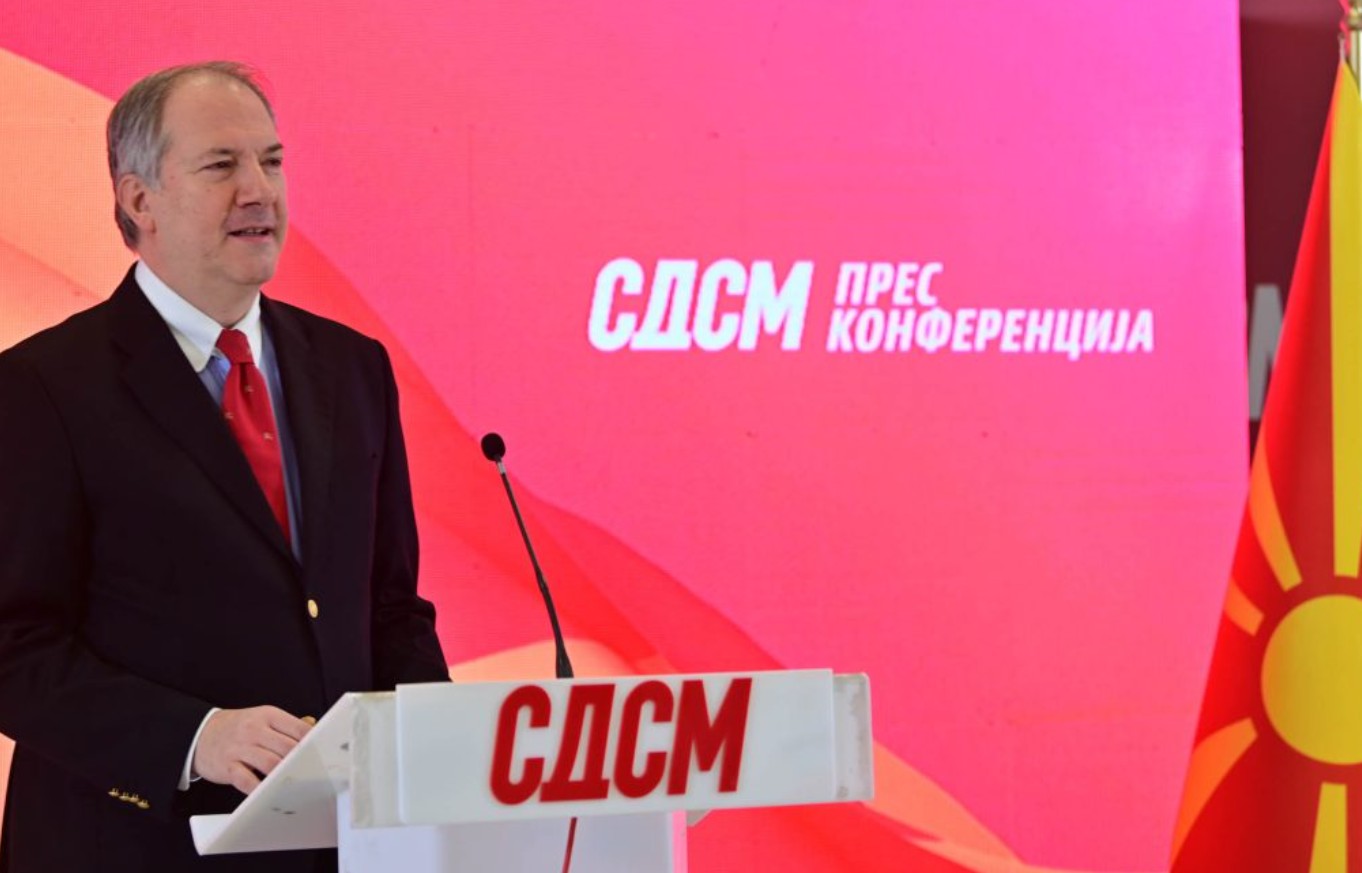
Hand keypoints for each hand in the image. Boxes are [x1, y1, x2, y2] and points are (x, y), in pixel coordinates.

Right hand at [192, 706, 312, 794]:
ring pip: (270, 763)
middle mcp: (254, 730)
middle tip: (316, 774)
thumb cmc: (239, 728)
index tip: (326, 754)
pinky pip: (245, 779)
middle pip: (287, 747)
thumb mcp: (263, 718)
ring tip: (297, 784)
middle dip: (302, 761)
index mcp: (268, 715)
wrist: (201, 733)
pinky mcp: (227, 766)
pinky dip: (258, 788)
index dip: (314, 742)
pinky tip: (268, 793)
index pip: (298, 728)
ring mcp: (240, 748)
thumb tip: (314, 729)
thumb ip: (288, 726)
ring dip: (285, 775)